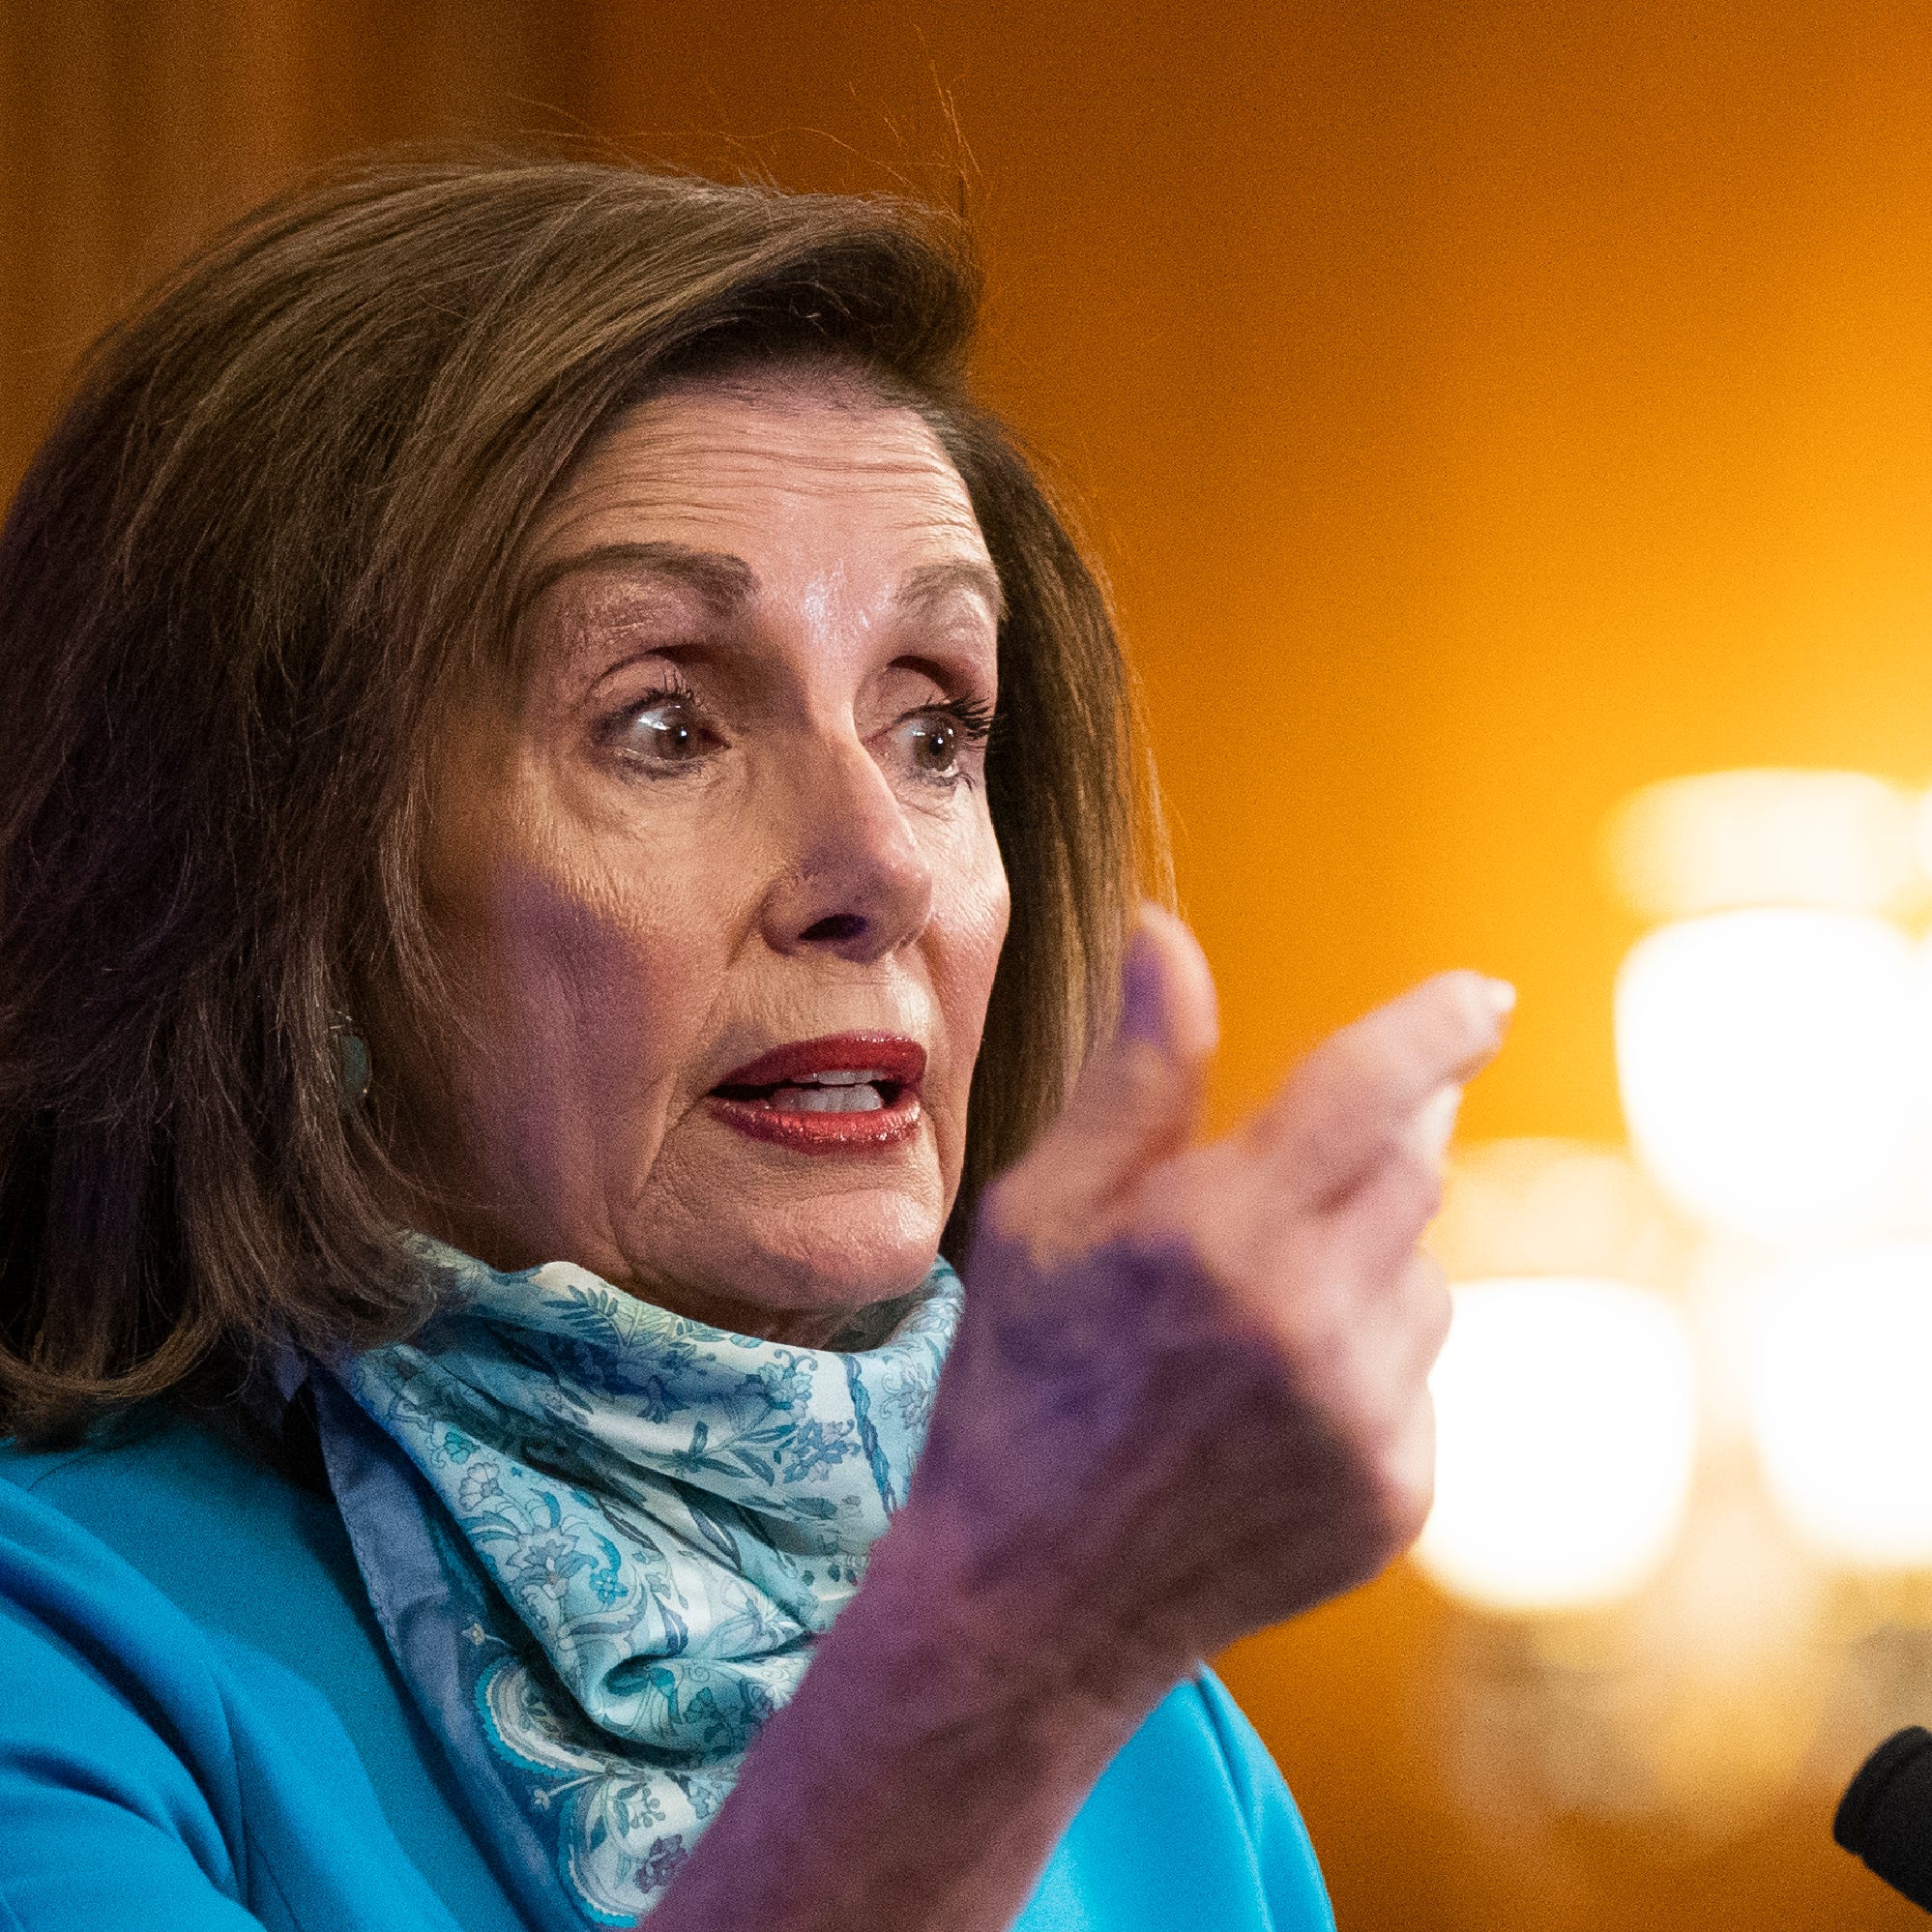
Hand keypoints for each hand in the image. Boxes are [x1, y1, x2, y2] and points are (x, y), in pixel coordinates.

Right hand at [910, 907, 1511, 1703]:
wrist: (1032, 1601)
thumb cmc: (1019, 1384)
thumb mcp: (1040, 1215)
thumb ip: (1133, 1076)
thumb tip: (1168, 932)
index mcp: (1211, 1240)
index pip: (1368, 1089)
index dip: (1434, 1026)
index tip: (1485, 993)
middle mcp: (1310, 1329)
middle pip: (1414, 1167)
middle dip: (1385, 1131)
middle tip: (1313, 1148)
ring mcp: (1367, 1423)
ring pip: (1423, 1275)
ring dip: (1363, 1254)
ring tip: (1247, 1314)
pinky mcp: (1398, 1494)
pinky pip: (1420, 1371)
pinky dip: (1366, 1352)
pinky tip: (1268, 1397)